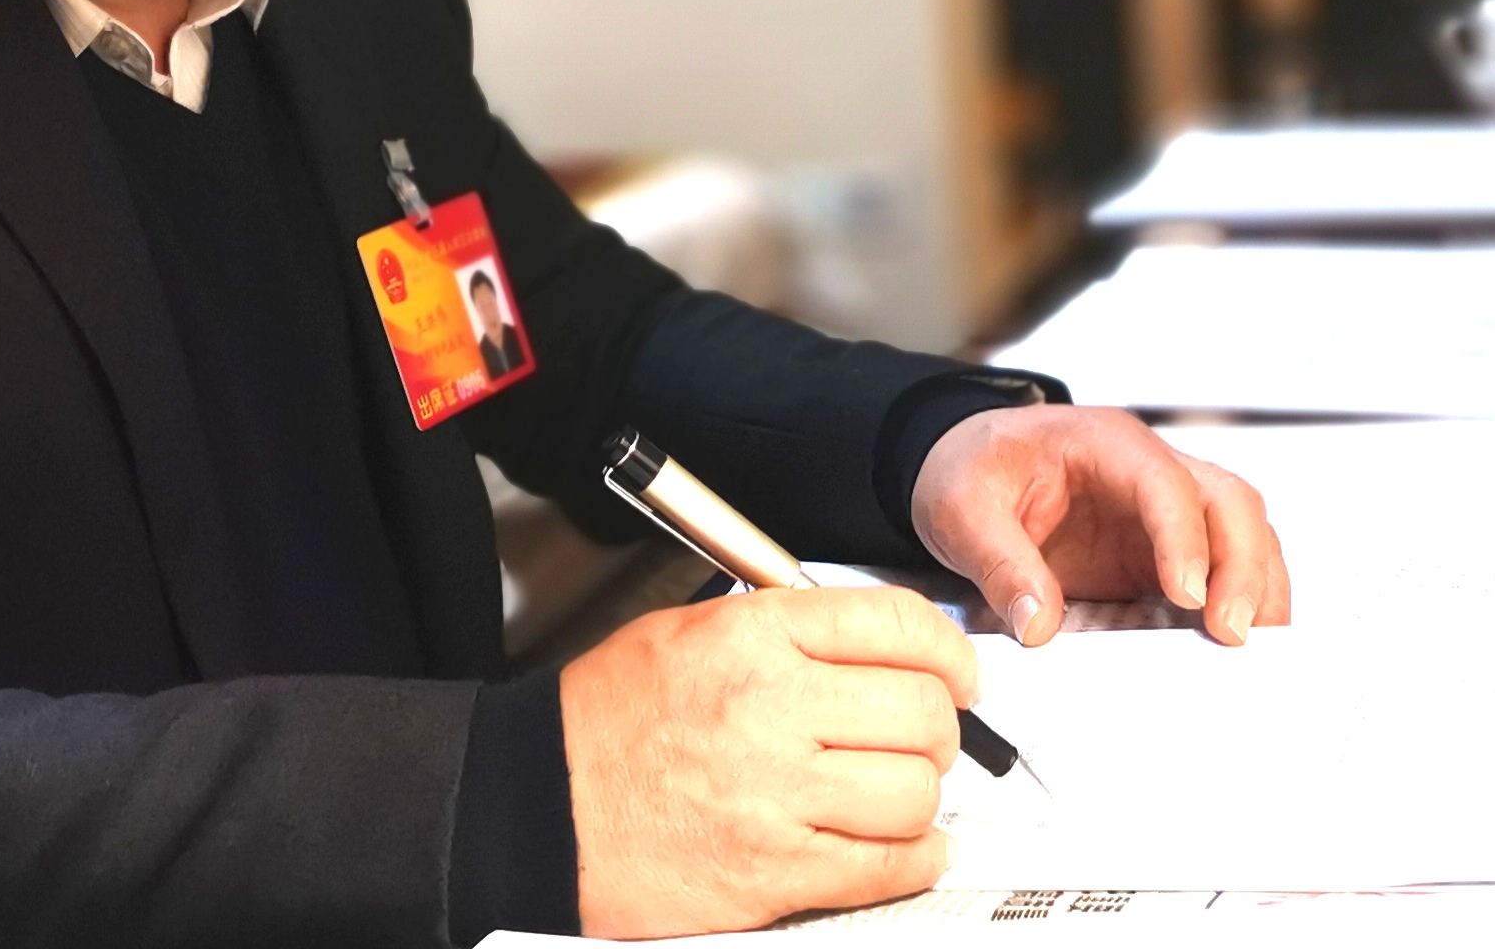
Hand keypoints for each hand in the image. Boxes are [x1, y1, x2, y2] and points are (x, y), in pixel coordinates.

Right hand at [560, 585, 973, 936]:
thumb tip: (875, 646)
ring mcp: (773, 793)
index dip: (951, 652)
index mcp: (750, 637)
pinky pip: (886, 866)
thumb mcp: (684, 634)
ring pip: (915, 794)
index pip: (898, 625)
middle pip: (921, 711)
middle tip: (926, 739)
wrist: (537, 804)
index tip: (958, 674)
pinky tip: (905, 848)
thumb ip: (782, 631)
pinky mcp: (773, 870)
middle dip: (940, 729)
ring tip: (899, 795)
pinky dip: (915, 860)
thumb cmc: (602, 722)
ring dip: (922, 799)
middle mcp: (768, 707)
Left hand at [910, 405, 1288, 647]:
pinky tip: (1227, 646)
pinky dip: (1237, 605)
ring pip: (1244, 535)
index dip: (1185, 539)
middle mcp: (1151, 470)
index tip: (1188, 596)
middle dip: (1243, 567)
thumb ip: (997, 563)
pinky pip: (1222, 573)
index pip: (1167, 483)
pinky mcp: (1163, 553)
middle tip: (1230, 633)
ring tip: (1244, 647)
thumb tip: (1038, 626)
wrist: (966, 465)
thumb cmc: (971, 469)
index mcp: (1105, 444)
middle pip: (1231, 503)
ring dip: (1255, 589)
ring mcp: (1166, 513)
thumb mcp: (961, 508)